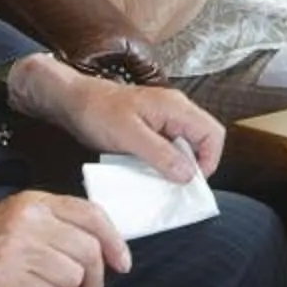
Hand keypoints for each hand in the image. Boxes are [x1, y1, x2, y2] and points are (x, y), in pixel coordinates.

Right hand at [0, 191, 130, 286]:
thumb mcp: (14, 219)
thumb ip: (52, 225)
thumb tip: (98, 248)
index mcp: (34, 202)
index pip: (92, 215)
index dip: (115, 242)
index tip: (122, 264)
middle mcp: (29, 219)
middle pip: (89, 250)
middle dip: (94, 278)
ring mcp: (17, 246)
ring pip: (72, 276)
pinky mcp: (6, 275)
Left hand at [11, 54, 223, 179]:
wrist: (73, 101)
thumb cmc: (99, 114)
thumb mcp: (129, 137)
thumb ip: (161, 154)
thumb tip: (189, 175)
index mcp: (177, 107)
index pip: (213, 134)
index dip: (210, 160)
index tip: (191, 183)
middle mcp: (177, 109)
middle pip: (205, 139)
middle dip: (197, 165)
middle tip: (178, 185)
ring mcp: (167, 117)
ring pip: (189, 144)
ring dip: (181, 165)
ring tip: (164, 181)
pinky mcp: (155, 125)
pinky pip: (172, 145)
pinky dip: (168, 161)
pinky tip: (153, 172)